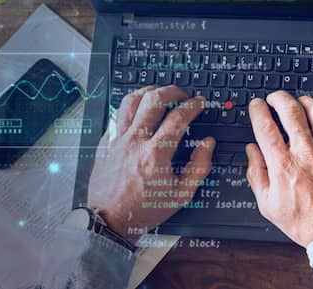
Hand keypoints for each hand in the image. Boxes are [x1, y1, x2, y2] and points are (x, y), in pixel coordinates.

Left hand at [88, 85, 214, 241]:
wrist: (110, 220)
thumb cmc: (144, 209)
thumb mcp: (181, 194)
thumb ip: (199, 167)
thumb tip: (208, 144)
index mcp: (156, 154)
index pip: (178, 117)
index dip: (193, 105)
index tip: (199, 102)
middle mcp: (135, 142)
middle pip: (154, 100)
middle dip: (172, 91)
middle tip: (181, 94)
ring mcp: (117, 140)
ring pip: (131, 100)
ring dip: (148, 92)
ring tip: (159, 95)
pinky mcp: (105, 142)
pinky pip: (117, 114)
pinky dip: (131, 107)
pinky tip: (139, 111)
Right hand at [246, 91, 312, 246]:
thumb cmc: (306, 223)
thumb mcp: (268, 204)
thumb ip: (257, 174)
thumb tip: (251, 152)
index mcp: (283, 165)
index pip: (265, 126)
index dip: (258, 110)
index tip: (256, 105)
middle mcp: (305, 153)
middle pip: (290, 110)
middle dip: (278, 98)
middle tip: (274, 97)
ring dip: (303, 100)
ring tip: (298, 100)